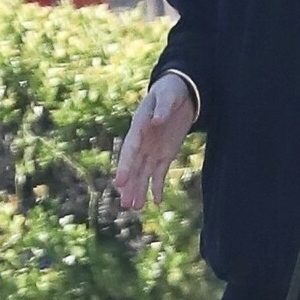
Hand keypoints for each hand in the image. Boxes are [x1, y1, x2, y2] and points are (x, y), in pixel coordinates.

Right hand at [113, 73, 195, 210]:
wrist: (179, 92)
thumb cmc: (170, 91)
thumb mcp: (168, 96)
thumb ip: (163, 108)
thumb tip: (156, 120)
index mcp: (139, 126)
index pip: (130, 149)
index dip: (125, 166)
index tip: (120, 182)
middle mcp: (142, 141)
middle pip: (134, 166)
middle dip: (130, 185)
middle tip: (125, 204)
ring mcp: (152, 149)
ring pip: (144, 173)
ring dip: (140, 190)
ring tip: (135, 208)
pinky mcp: (165, 154)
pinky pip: (160, 173)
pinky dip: (158, 186)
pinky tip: (157, 202)